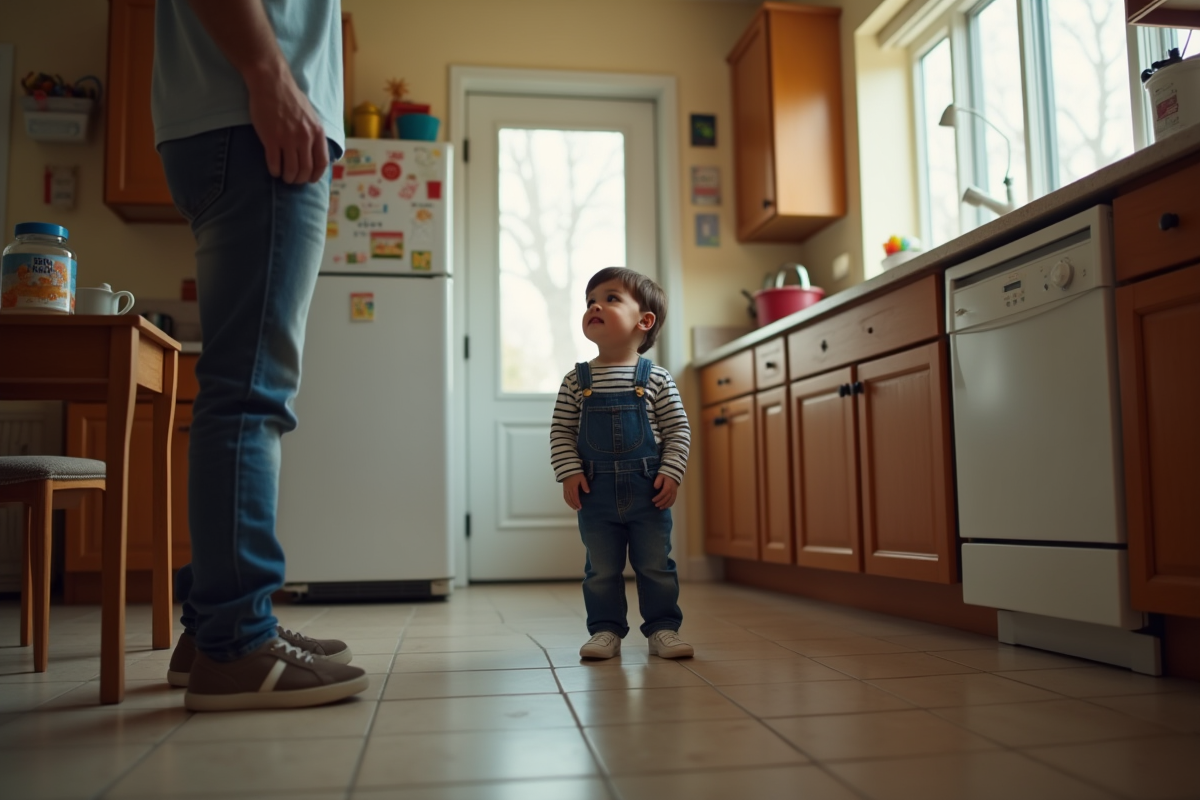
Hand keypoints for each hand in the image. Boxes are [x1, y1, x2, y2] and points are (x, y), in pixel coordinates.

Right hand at [244, 63, 328, 183]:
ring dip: (287, 177)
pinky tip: (273, 170)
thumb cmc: (291, 98)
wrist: (272, 83)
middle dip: (300, 179)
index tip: (310, 179)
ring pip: (291, 169)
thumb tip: (317, 152)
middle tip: (294, 180)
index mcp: (317, 132)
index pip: (322, 163)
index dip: (316, 175)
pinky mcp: (271, 138)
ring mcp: (288, 139)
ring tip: (283, 177)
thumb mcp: (311, 116)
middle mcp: (305, 137)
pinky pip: (274, 163)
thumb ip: (315, 134)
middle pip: (306, 169)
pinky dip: (274, 170)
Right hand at [562, 473, 589, 509]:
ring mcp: (565, 489)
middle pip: (571, 499)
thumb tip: (587, 492)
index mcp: (573, 487)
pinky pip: (564, 496)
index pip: (575, 497)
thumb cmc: (576, 473)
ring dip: (570, 504)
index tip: (580, 507)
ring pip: (567, 499)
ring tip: (574, 508)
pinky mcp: (564, 488)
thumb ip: (585, 485)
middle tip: (578, 509)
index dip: (577, 503)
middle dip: (574, 505)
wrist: (568, 468)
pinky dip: (567, 501)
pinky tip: (569, 503)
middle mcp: (568, 489)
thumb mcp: (582, 478)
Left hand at [652, 474, 677, 508]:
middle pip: (667, 498)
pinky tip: (666, 507)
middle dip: (661, 502)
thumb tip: (655, 488)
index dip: (658, 497)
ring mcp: (674, 492)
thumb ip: (658, 481)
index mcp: (668, 486)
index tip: (653, 500)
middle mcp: (672, 490)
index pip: (663, 493)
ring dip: (665, 505)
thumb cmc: (665, 474)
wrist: (674, 473)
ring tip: (660, 508)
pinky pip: (674, 500)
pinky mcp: (675, 493)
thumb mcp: (660, 475)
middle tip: (655, 505)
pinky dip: (670, 504)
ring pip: (671, 500)